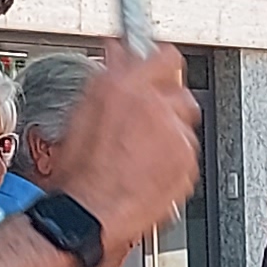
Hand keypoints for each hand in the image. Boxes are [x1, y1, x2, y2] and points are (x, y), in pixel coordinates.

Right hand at [47, 43, 203, 258]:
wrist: (90, 213)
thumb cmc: (79, 171)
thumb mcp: (82, 112)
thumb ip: (109, 75)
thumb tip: (118, 53)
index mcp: (127, 87)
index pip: (164, 56)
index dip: (160, 61)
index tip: (156, 67)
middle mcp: (156, 107)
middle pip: (180, 91)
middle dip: (165, 102)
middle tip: (145, 119)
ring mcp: (176, 136)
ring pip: (183, 125)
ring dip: (167, 133)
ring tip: (141, 153)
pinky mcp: (187, 163)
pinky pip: (186, 153)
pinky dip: (172, 159)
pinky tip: (147, 170)